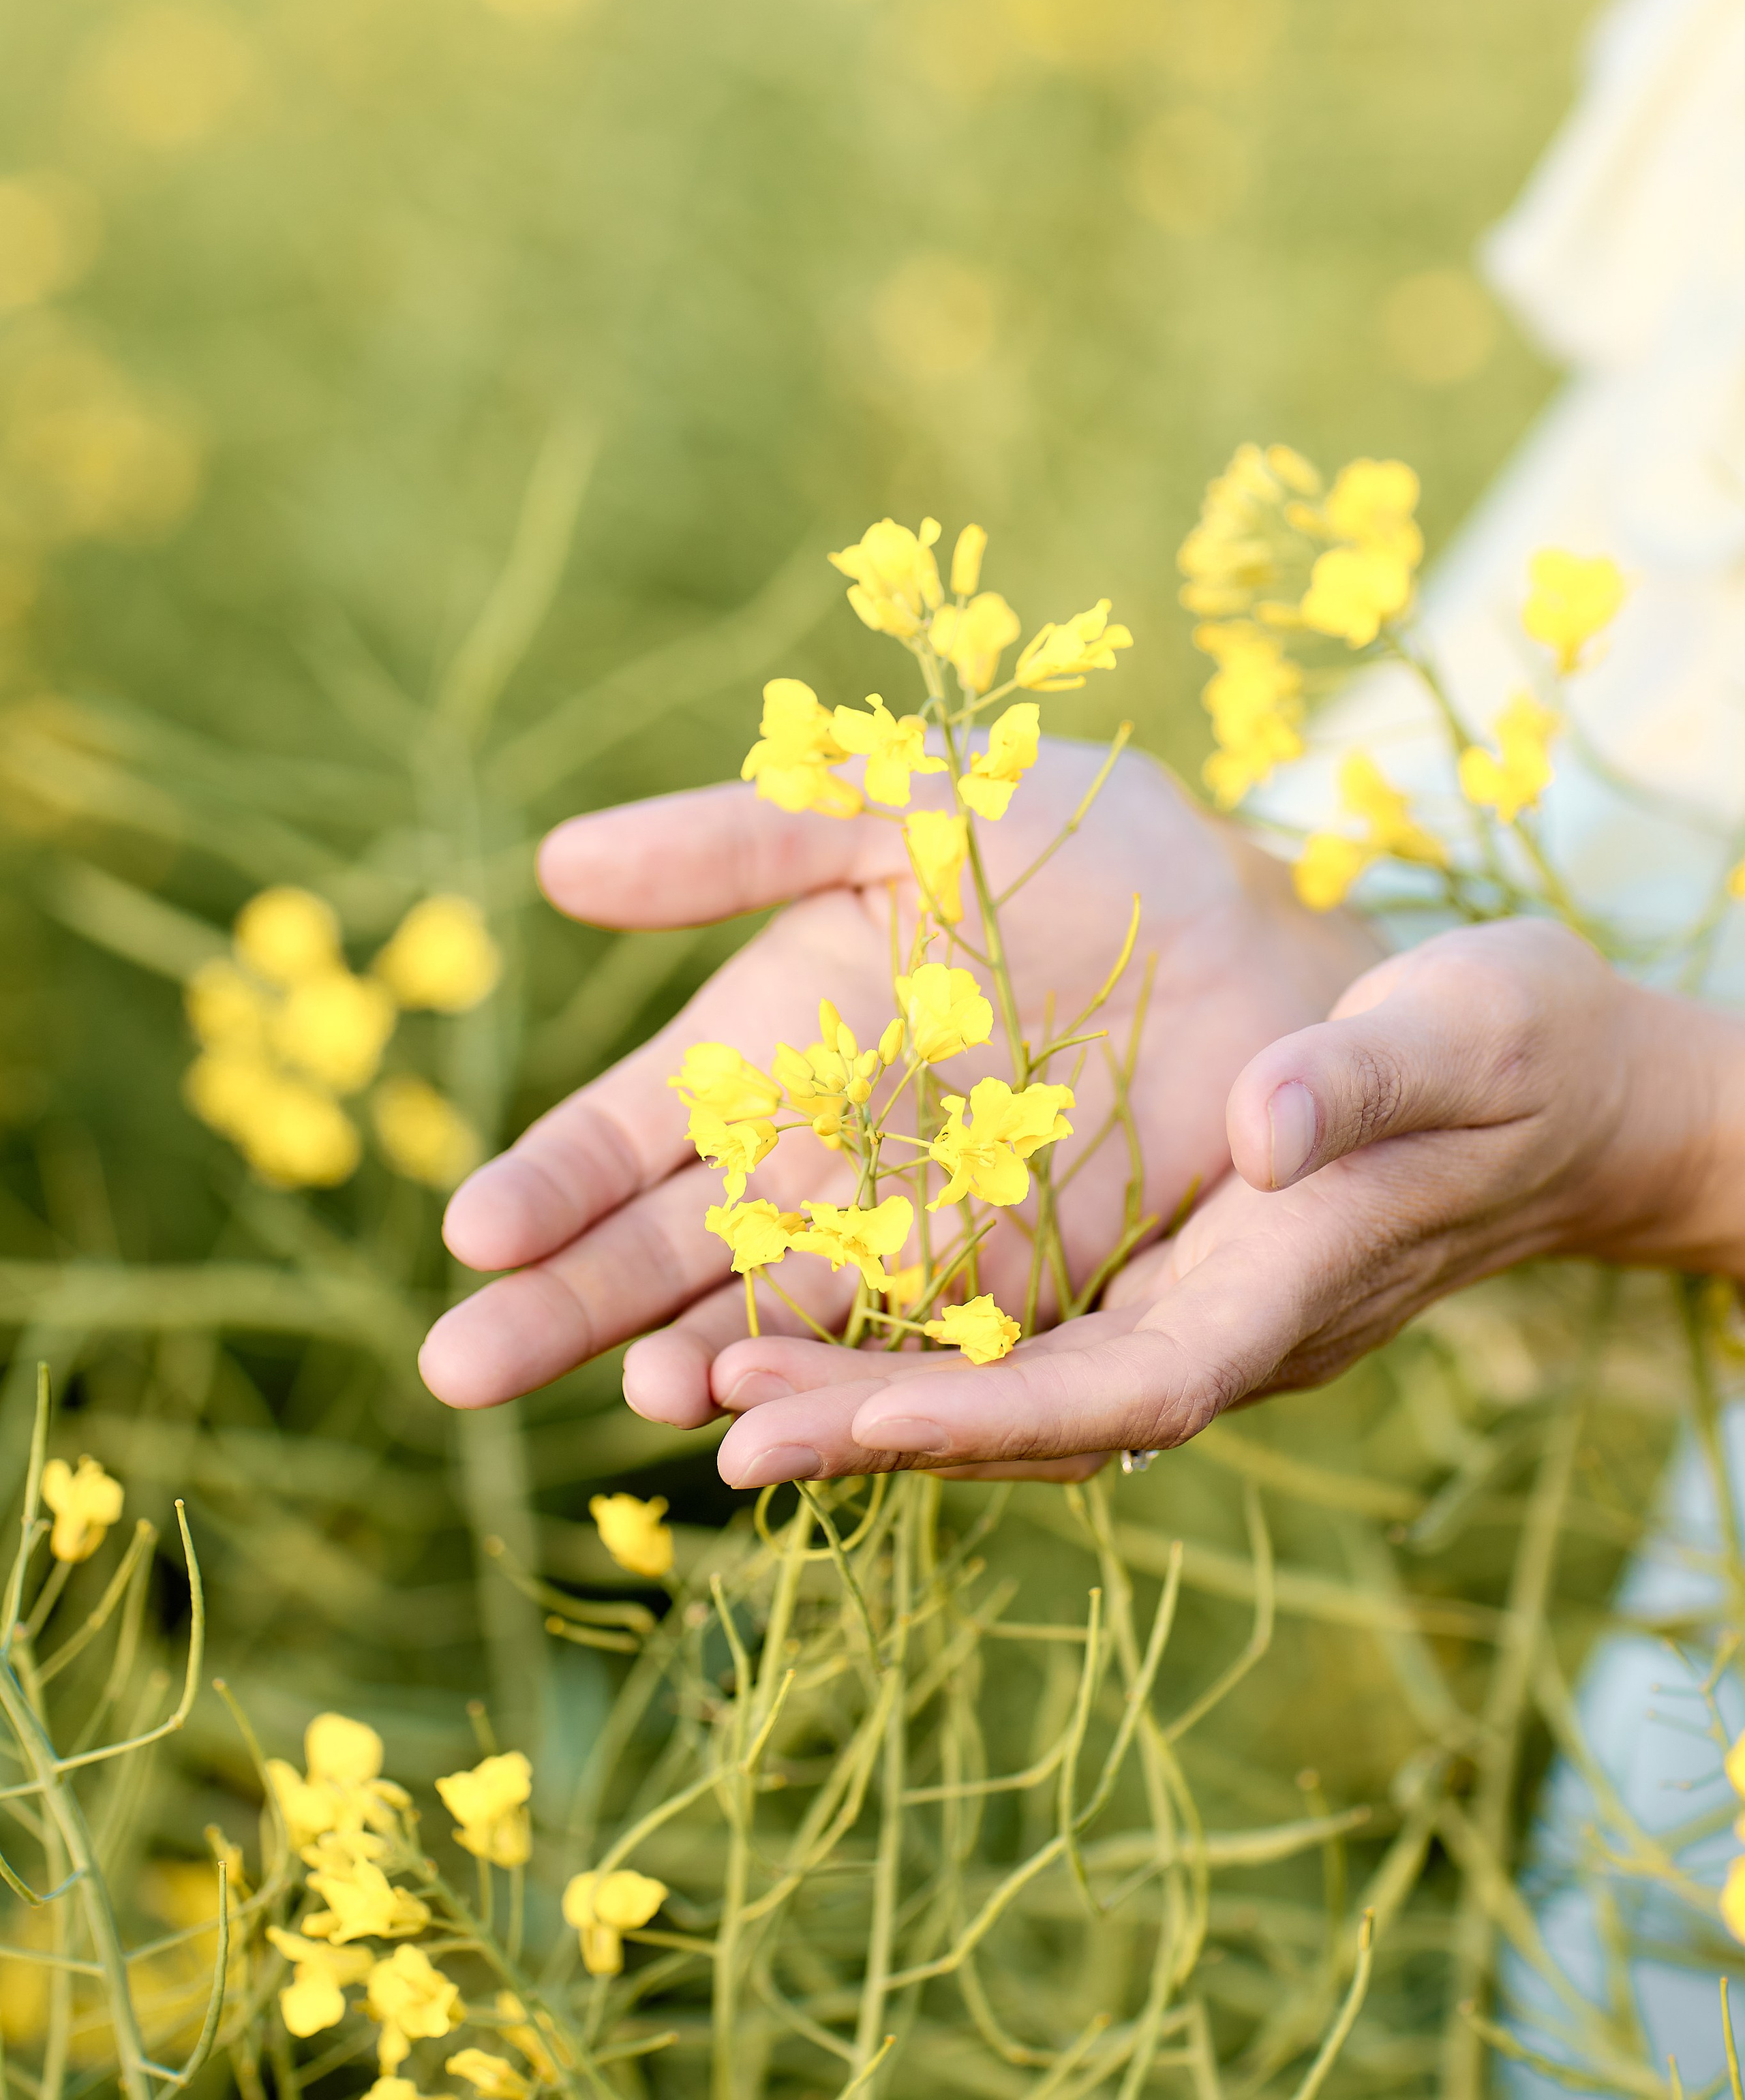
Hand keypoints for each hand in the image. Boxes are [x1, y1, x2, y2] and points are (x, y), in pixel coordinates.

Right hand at [417, 743, 1377, 1418]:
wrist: (1258, 917)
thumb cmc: (1071, 838)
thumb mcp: (902, 810)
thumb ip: (745, 838)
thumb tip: (558, 864)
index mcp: (773, 1039)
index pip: (635, 1130)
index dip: (557, 1182)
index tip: (474, 1231)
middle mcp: (826, 1154)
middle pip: (680, 1247)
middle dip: (577, 1306)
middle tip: (462, 1368)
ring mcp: (921, 1227)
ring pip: (789, 1314)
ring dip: (711, 1358)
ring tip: (644, 1393)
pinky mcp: (1031, 1280)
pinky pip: (930, 1345)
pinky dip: (865, 1384)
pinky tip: (794, 1417)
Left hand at [702, 918, 1744, 1485]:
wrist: (1563, 1092)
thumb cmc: (1523, 1050)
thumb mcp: (1465, 1035)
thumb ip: (1363, 1082)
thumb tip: (1260, 1125)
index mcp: (1292, 1287)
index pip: (1136, 1389)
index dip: (996, 1416)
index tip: (858, 1417)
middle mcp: (1226, 1330)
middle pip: (1041, 1414)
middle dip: (886, 1424)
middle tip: (715, 1418)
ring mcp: (1193, 1312)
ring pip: (1016, 1383)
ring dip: (874, 1390)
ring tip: (710, 1383)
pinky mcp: (1164, 1274)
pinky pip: (1028, 1330)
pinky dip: (921, 1335)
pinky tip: (807, 1312)